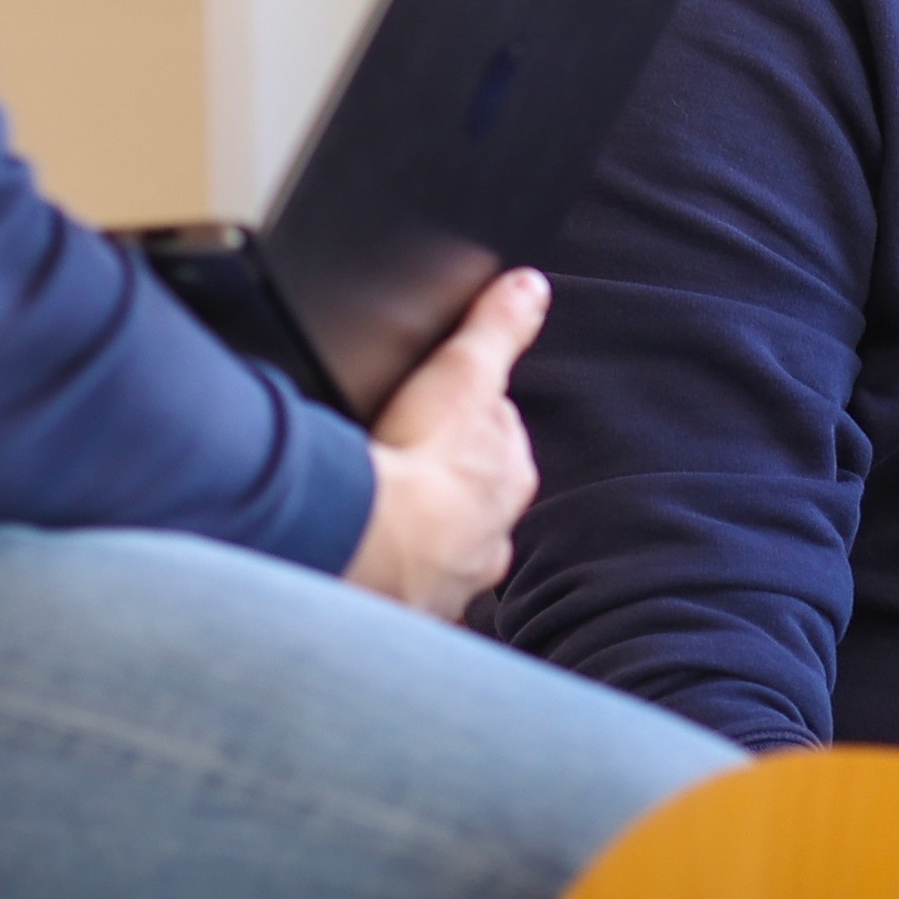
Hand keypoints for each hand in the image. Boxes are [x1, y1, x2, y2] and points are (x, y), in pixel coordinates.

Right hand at [340, 267, 548, 622]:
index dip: (470, 426)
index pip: (499, 442)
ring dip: (422, 538)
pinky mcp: (411, 611)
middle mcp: (491, 536)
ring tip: (385, 520)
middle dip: (449, 488)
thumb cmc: (417, 462)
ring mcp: (452, 579)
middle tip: (405, 467)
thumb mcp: (462, 374)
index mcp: (508, 478)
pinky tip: (367, 565)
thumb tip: (531, 287)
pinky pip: (405, 592)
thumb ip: (498, 329)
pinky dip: (391, 578)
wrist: (368, 547)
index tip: (440, 418)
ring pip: (444, 552)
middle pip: (474, 502)